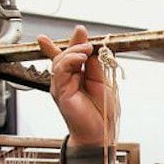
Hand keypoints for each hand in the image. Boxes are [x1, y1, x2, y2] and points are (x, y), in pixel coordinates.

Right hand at [37, 26, 114, 146]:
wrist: (100, 133)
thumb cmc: (102, 112)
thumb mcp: (103, 83)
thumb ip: (96, 67)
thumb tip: (94, 50)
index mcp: (78, 78)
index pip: (72, 56)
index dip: (74, 42)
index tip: (80, 30)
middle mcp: (67, 81)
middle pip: (65, 55)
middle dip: (75, 43)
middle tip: (85, 37)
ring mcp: (62, 86)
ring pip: (60, 61)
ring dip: (73, 51)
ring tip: (86, 49)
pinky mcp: (61, 93)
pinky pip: (60, 72)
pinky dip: (69, 62)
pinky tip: (80, 58)